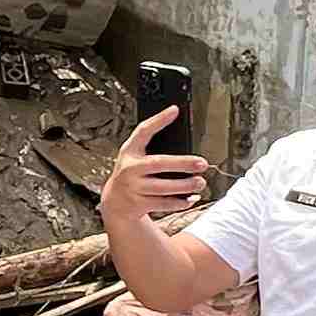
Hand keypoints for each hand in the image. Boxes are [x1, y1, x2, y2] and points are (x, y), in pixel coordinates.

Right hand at [103, 104, 211, 219]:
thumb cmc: (132, 174)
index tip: (175, 110)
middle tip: (202, 163)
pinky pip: (163, 204)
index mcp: (129, 151)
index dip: (158, 120)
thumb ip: (152, 145)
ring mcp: (133, 188)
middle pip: (158, 163)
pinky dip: (179, 202)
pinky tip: (191, 198)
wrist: (114, 202)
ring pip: (163, 188)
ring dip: (185, 186)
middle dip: (182, 163)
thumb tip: (181, 133)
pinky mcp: (138, 204)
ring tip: (200, 182)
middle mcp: (129, 169)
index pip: (143, 131)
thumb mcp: (135, 156)